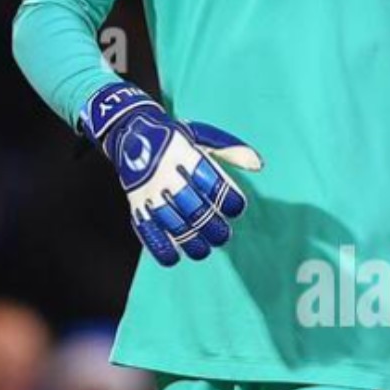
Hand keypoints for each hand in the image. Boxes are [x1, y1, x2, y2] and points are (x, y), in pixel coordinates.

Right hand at [81, 82, 262, 265]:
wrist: (131, 132)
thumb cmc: (176, 137)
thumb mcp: (203, 135)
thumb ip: (231, 150)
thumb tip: (258, 165)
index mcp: (185, 154)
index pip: (211, 182)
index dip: (228, 199)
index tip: (237, 209)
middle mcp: (166, 173)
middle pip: (193, 207)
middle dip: (212, 226)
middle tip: (223, 235)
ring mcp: (148, 190)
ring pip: (171, 222)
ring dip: (190, 241)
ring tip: (204, 249)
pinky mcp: (135, 202)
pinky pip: (146, 229)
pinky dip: (160, 247)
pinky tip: (175, 257)